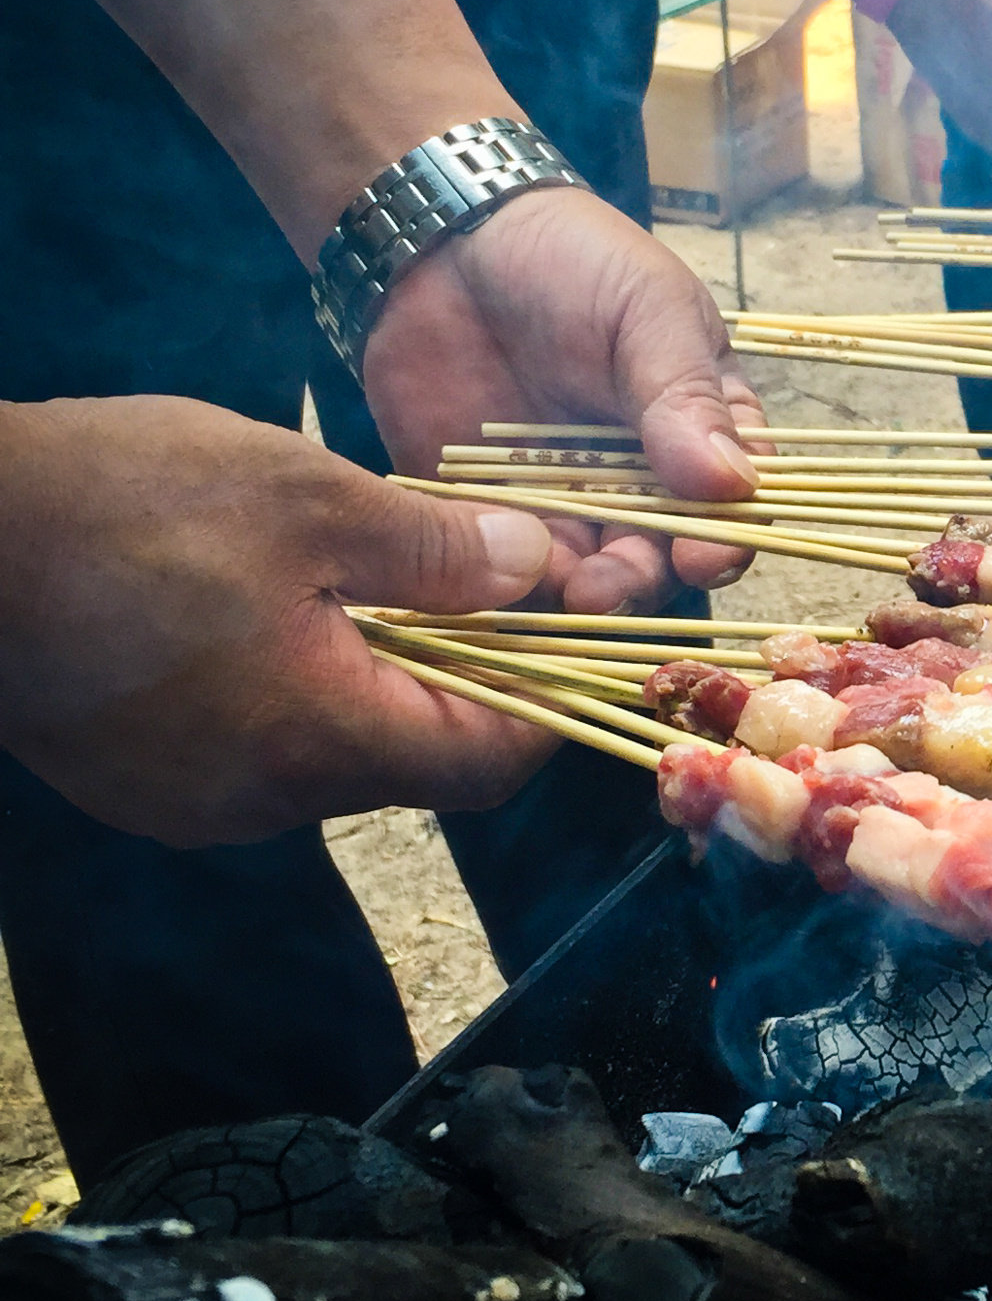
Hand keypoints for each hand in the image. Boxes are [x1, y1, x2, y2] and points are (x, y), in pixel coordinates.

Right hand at [0, 395, 569, 844]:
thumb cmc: (123, 504)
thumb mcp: (308, 499)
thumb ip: (438, 549)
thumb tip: (536, 569)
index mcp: (320, 741)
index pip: (486, 762)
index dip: (542, 700)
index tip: (560, 633)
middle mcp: (262, 801)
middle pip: (410, 761)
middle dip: (455, 678)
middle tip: (466, 586)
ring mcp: (191, 802)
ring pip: (328, 755)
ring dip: (365, 680)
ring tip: (357, 583)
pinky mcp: (138, 782)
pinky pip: (250, 751)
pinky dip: (284, 691)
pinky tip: (260, 611)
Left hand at [362, 189, 765, 613]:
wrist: (447, 241)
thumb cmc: (572, 260)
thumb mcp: (648, 309)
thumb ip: (685, 395)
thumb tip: (733, 485)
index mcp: (704, 428)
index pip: (736, 502)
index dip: (727, 537)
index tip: (704, 555)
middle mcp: (646, 479)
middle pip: (664, 554)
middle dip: (644, 577)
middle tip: (610, 583)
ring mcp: (571, 501)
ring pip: (592, 573)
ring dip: (585, 592)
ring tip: (567, 591)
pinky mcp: (496, 512)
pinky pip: (510, 566)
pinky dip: (511, 583)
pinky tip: (500, 577)